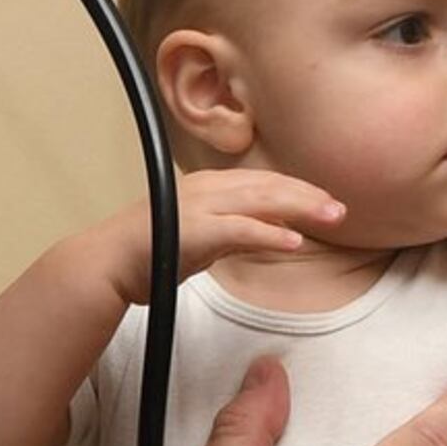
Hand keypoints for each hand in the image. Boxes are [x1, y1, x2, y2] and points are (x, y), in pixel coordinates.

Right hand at [89, 169, 344, 306]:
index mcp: (206, 186)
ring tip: (333, 218)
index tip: (323, 200)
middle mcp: (206, 188)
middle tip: (341, 209)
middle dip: (309, 195)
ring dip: (302, 207)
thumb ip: (228, 232)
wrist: (105, 264)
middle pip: (269, 184)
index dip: (296, 189)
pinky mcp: (195, 230)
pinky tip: (295, 241)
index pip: (261, 181)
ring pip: (262, 199)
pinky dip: (271, 233)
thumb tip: (258, 235)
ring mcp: (200, 206)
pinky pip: (242, 230)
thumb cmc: (146, 255)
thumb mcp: (197, 238)